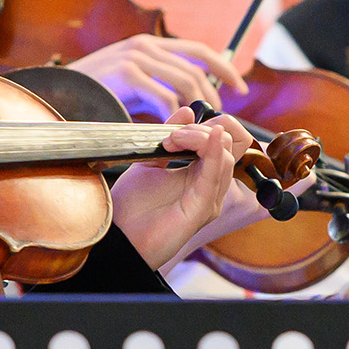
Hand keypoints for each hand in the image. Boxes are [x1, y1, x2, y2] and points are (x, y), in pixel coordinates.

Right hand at [70, 33, 250, 120]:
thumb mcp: (134, 82)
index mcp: (151, 44)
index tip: (240, 88)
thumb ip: (161, 84)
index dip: (224, 68)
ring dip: (194, 109)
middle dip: (211, 97)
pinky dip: (171, 116)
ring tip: (194, 128)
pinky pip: (162, 97)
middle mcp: (146, 45)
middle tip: (215, 120)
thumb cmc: (98, 92)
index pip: (200, 51)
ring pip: (184, 84)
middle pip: (196, 70)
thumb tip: (193, 102)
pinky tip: (169, 130)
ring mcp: (136, 57)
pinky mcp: (127, 73)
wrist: (59, 91)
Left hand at [110, 109, 258, 268]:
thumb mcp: (150, 160)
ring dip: (198, 138)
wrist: (119, 237)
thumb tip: (187, 111)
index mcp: (202, 174)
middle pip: (230, 144)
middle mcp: (212, 187)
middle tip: (171, 137)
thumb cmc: (133, 207)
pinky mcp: (201, 210)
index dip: (206, 127)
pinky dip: (214, 153)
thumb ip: (169, 136)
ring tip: (172, 141)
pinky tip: (209, 137)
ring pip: (225, 156)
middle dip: (201, 130)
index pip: (226, 141)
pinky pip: (214, 177)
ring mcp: (210, 199)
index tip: (172, 133)